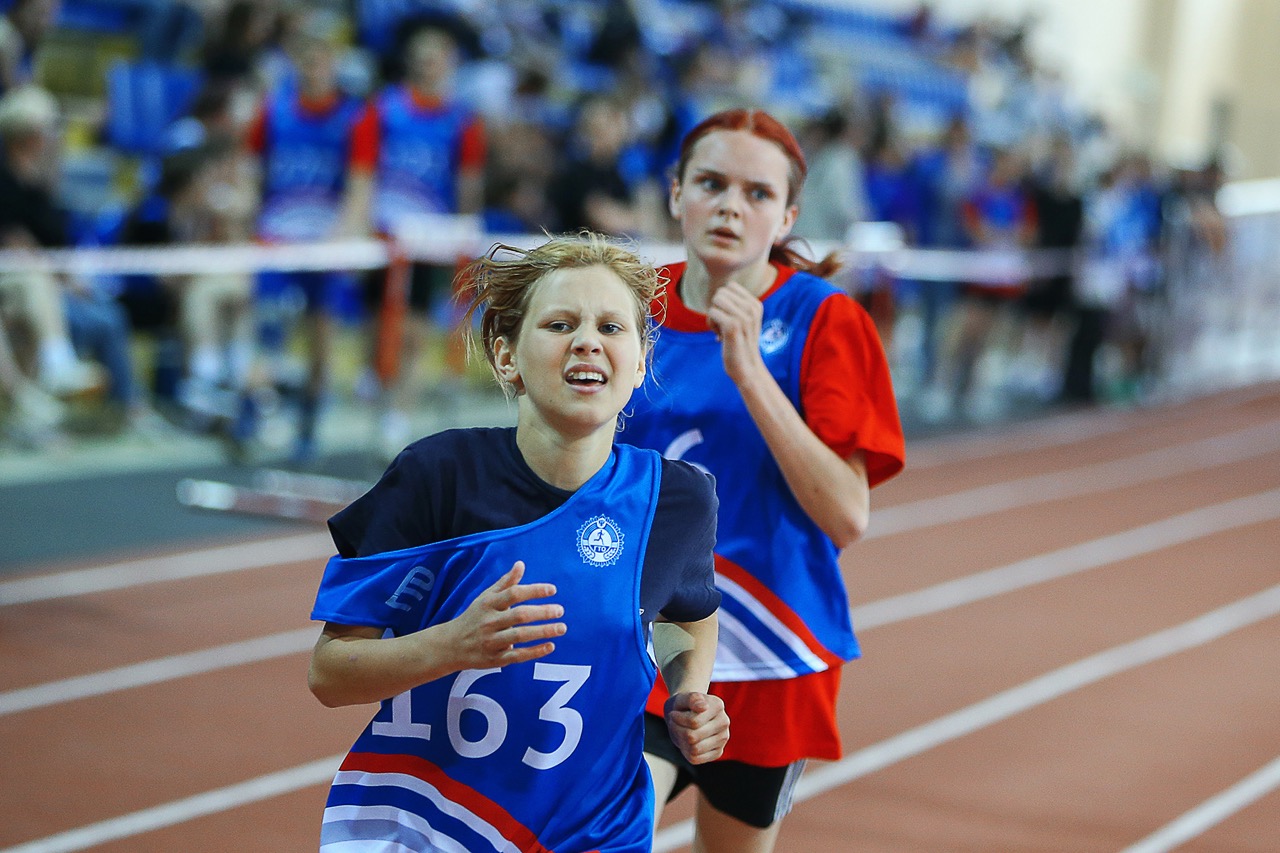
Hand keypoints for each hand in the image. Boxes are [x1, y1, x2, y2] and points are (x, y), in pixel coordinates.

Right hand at [443, 561, 564, 669]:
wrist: (451, 645)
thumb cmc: (474, 617)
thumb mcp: (486, 597)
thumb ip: (506, 582)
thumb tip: (521, 564)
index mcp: (489, 604)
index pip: (514, 594)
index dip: (534, 590)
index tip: (552, 590)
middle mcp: (490, 622)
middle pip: (519, 615)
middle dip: (542, 612)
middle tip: (560, 610)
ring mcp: (492, 641)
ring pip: (520, 636)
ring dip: (543, 632)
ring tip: (561, 628)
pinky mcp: (495, 658)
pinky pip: (517, 656)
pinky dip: (535, 651)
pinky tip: (550, 646)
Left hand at [663, 691, 728, 764]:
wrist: (685, 713)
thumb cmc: (683, 705)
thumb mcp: (681, 698)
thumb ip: (691, 699)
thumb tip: (703, 707)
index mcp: (717, 705)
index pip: (693, 722)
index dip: (677, 719)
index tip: (673, 714)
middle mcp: (724, 722)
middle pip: (692, 737)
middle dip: (678, 731)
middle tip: (674, 724)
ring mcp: (723, 738)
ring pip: (694, 749)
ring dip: (681, 741)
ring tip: (680, 731)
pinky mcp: (718, 752)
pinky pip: (695, 758)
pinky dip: (686, 751)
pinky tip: (687, 741)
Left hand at [706, 281, 763, 383]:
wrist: (747, 369)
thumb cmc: (740, 345)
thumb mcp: (744, 321)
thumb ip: (735, 305)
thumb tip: (720, 290)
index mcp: (756, 305)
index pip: (729, 287)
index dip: (723, 301)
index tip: (729, 318)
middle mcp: (752, 308)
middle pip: (720, 293)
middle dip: (717, 308)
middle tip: (723, 326)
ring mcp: (744, 317)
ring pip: (715, 301)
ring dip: (713, 316)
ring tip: (721, 331)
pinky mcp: (733, 326)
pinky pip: (712, 312)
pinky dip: (711, 324)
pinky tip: (719, 337)